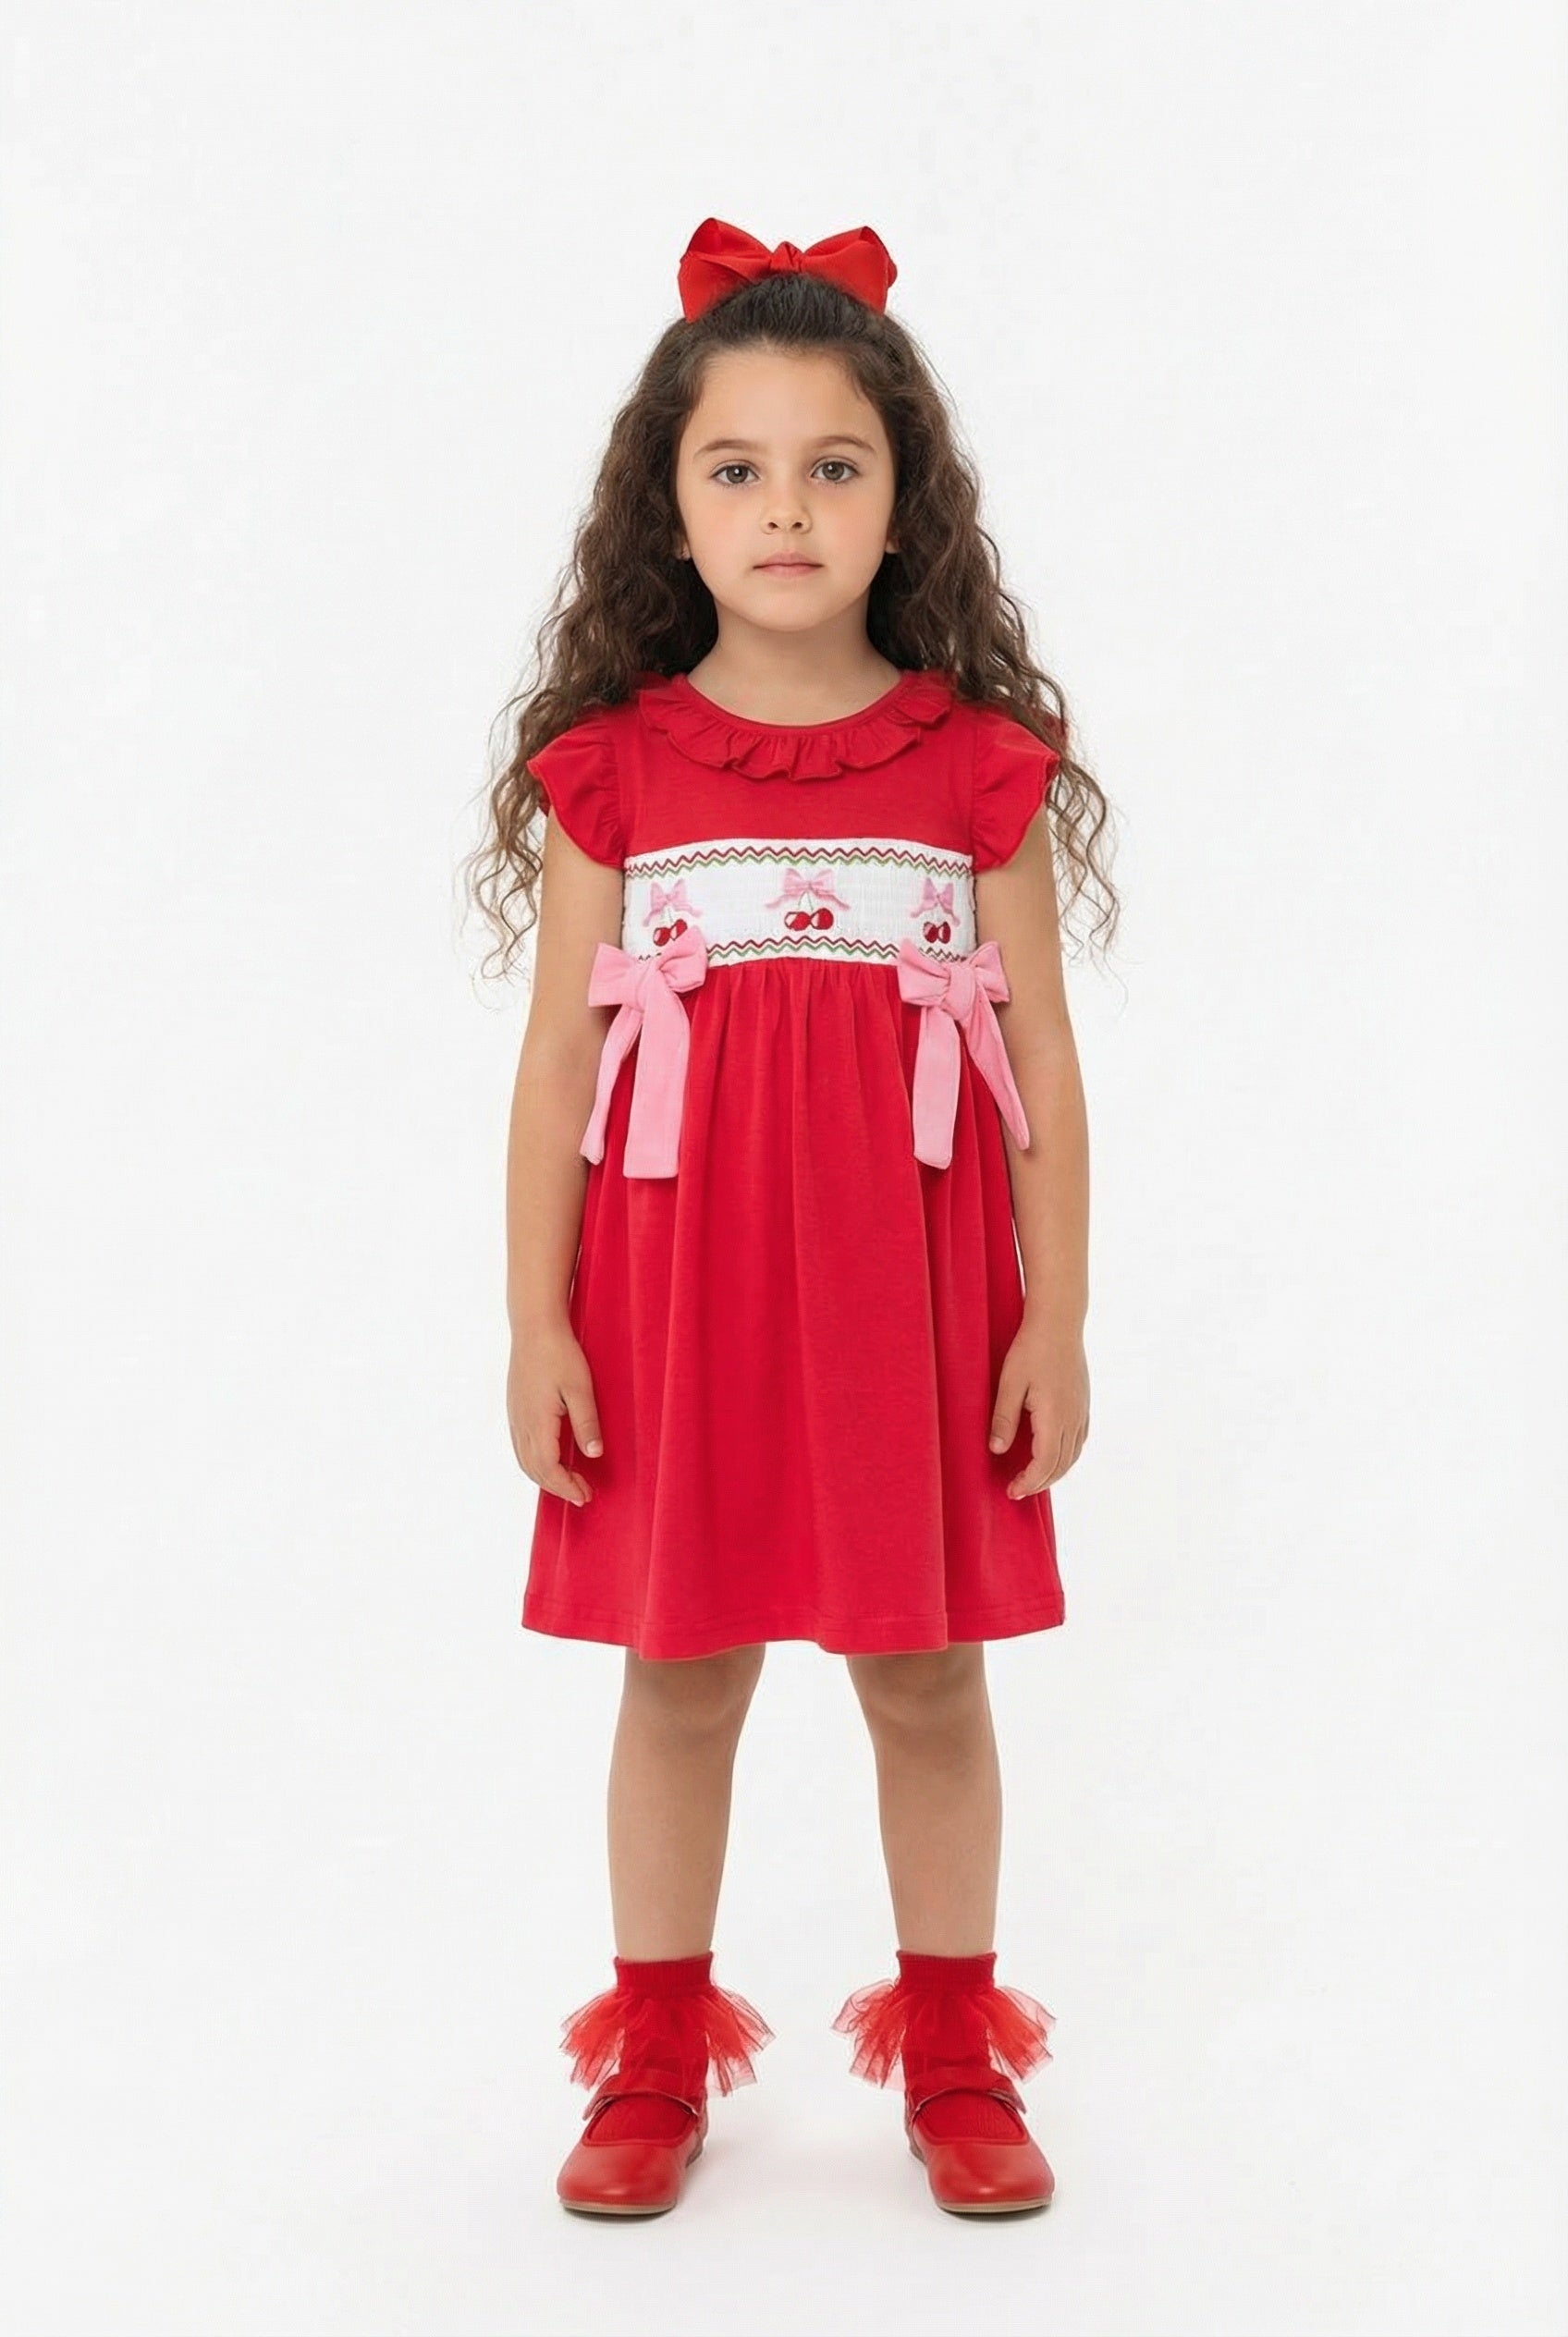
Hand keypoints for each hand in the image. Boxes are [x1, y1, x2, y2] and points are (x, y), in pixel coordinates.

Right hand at [508, 1321, 603, 1507]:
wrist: (534, 1327)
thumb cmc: (559, 1354)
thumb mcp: (580, 1388)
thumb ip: (586, 1422)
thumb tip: (594, 1455)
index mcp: (537, 1422)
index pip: (548, 1469)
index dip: (566, 1486)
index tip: (586, 1495)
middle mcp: (521, 1424)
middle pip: (535, 1470)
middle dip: (558, 1487)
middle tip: (583, 1495)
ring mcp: (515, 1417)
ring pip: (525, 1461)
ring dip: (546, 1477)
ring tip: (568, 1483)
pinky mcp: (515, 1409)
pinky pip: (521, 1447)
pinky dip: (535, 1463)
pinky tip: (550, 1460)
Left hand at [988, 1318, 1089, 1497]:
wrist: (1059, 1322)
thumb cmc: (1031, 1349)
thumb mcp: (1009, 1383)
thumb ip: (1004, 1418)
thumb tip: (996, 1450)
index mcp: (1055, 1416)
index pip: (1045, 1463)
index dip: (1029, 1482)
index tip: (1012, 1491)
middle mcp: (1073, 1418)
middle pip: (1061, 1465)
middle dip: (1040, 1483)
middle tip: (1017, 1491)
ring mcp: (1082, 1411)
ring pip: (1073, 1455)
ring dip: (1054, 1472)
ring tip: (1034, 1479)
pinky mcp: (1084, 1403)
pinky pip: (1079, 1440)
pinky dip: (1066, 1456)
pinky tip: (1054, 1456)